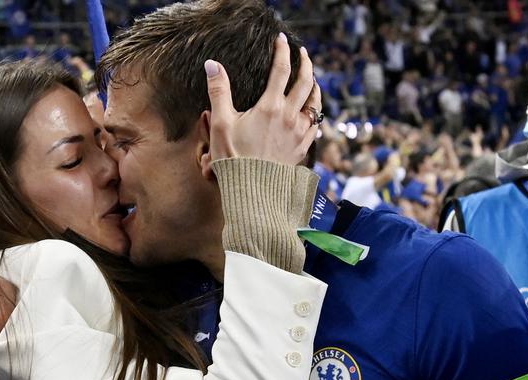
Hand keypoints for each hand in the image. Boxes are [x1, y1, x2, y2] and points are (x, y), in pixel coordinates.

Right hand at [204, 33, 321, 166]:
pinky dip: (315, 112)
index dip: (282, 51)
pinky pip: (315, 125)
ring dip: (314, 87)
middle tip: (302, 53)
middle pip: (305, 81)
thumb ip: (219, 91)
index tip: (282, 40)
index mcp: (270, 106)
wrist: (252, 191)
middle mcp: (289, 116)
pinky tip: (312, 112)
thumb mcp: (220, 123)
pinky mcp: (302, 148)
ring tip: (312, 79)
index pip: (281, 69)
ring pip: (315, 102)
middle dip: (305, 63)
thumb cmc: (234, 158)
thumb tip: (212, 65)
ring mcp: (299, 133)